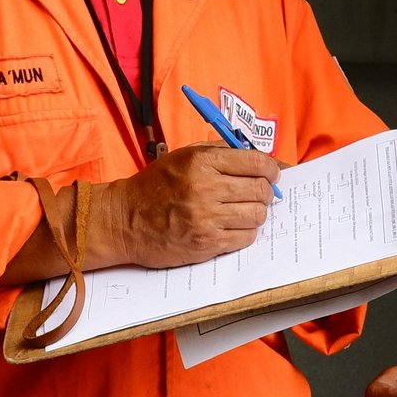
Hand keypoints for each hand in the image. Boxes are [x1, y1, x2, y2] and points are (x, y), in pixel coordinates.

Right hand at [86, 143, 279, 268]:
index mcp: (202, 162)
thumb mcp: (184, 156)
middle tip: (257, 194)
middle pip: (261, 190)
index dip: (271, 169)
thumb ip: (220, 153)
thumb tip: (260, 161)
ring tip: (241, 211)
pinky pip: (245, 238)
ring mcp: (207, 219)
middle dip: (265, 192)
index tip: (271, 174)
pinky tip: (231, 227)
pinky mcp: (206, 243)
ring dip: (255, 213)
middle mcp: (206, 188)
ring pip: (257, 216)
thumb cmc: (155, 186)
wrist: (124, 220)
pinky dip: (244, 232)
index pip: (257, 163)